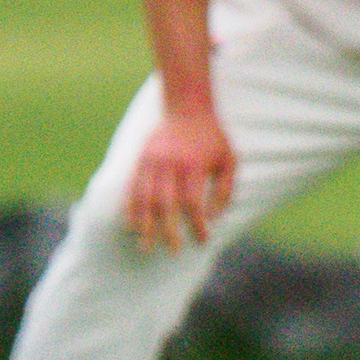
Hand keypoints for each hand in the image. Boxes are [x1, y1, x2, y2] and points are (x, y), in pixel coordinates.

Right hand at [125, 106, 235, 252]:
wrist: (187, 109)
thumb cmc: (213, 139)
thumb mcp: (229, 160)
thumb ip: (225, 189)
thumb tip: (215, 217)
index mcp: (194, 167)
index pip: (193, 204)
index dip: (197, 225)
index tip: (202, 241)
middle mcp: (170, 166)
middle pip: (166, 206)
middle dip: (168, 231)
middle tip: (172, 251)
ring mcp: (152, 163)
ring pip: (144, 200)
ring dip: (144, 225)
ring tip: (145, 245)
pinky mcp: (140, 160)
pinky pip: (131, 188)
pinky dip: (130, 208)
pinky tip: (131, 224)